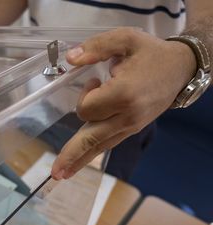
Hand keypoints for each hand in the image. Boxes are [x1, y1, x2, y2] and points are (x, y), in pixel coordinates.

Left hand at [51, 27, 196, 179]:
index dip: (83, 95)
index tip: (94, 80)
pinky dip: (93, 153)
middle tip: (55, 174)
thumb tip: (70, 59)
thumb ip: (96, 47)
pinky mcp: (132, 129)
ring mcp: (131, 126)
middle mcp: (127, 117)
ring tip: (62, 174)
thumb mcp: (125, 39)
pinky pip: (108, 143)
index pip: (87, 108)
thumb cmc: (151, 53)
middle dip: (72, 155)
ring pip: (100, 146)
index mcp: (124, 95)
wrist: (181, 69)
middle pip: (91, 138)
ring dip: (80, 160)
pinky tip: (81, 163)